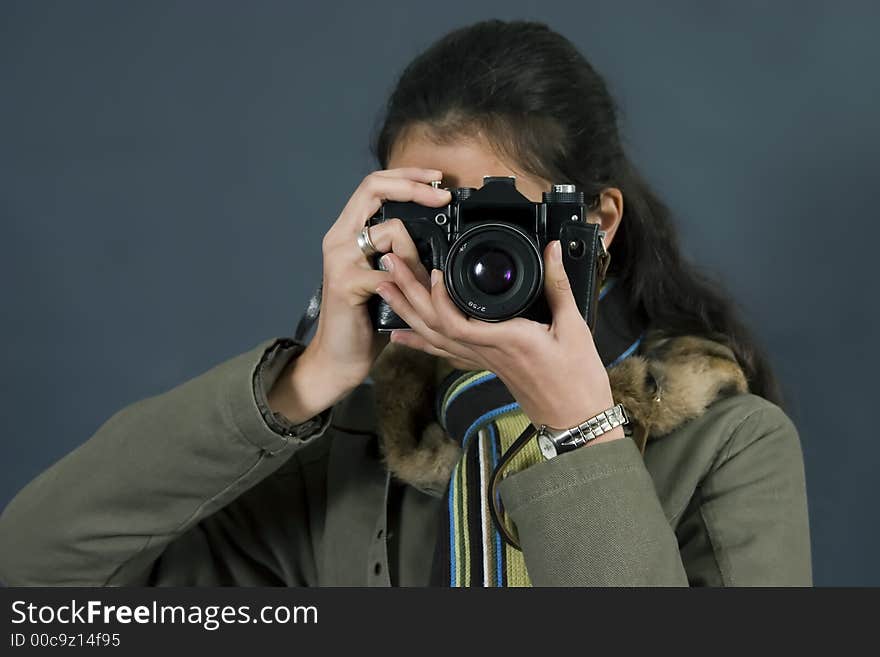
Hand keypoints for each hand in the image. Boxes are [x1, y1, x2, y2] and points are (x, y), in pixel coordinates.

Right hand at [267, 168, 451, 423]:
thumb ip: (400, 251)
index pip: (374, 185)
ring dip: (416, 254)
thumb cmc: (367, 317)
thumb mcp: (388, 275)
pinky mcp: (347, 283)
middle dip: (415, 187)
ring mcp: (340, 260)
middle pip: (374, 189)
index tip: (436, 178)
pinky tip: (403, 298)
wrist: (340, 357)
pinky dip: (407, 283)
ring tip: (417, 281)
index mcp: (348, 232)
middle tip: (442, 195)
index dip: (406, 176)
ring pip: (390, 230)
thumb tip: (435, 232)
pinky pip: (390, 271)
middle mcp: (339, 239)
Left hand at [375, 239, 624, 442]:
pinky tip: (400, 333)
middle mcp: (486, 351)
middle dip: (408, 294)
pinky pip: (444, 350)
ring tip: (384, 288)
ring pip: (434, 337)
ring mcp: (482, 360)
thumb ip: (558, 285)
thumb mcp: (573, 327)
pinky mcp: (485, 364)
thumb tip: (553, 249)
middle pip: (434, 324)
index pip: (456, 322)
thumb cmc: (576, 379)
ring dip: (406, 312)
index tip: (432, 272)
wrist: (575, 418)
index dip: (437, 299)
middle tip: (389, 266)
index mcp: (505, 339)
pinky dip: (420, 339)